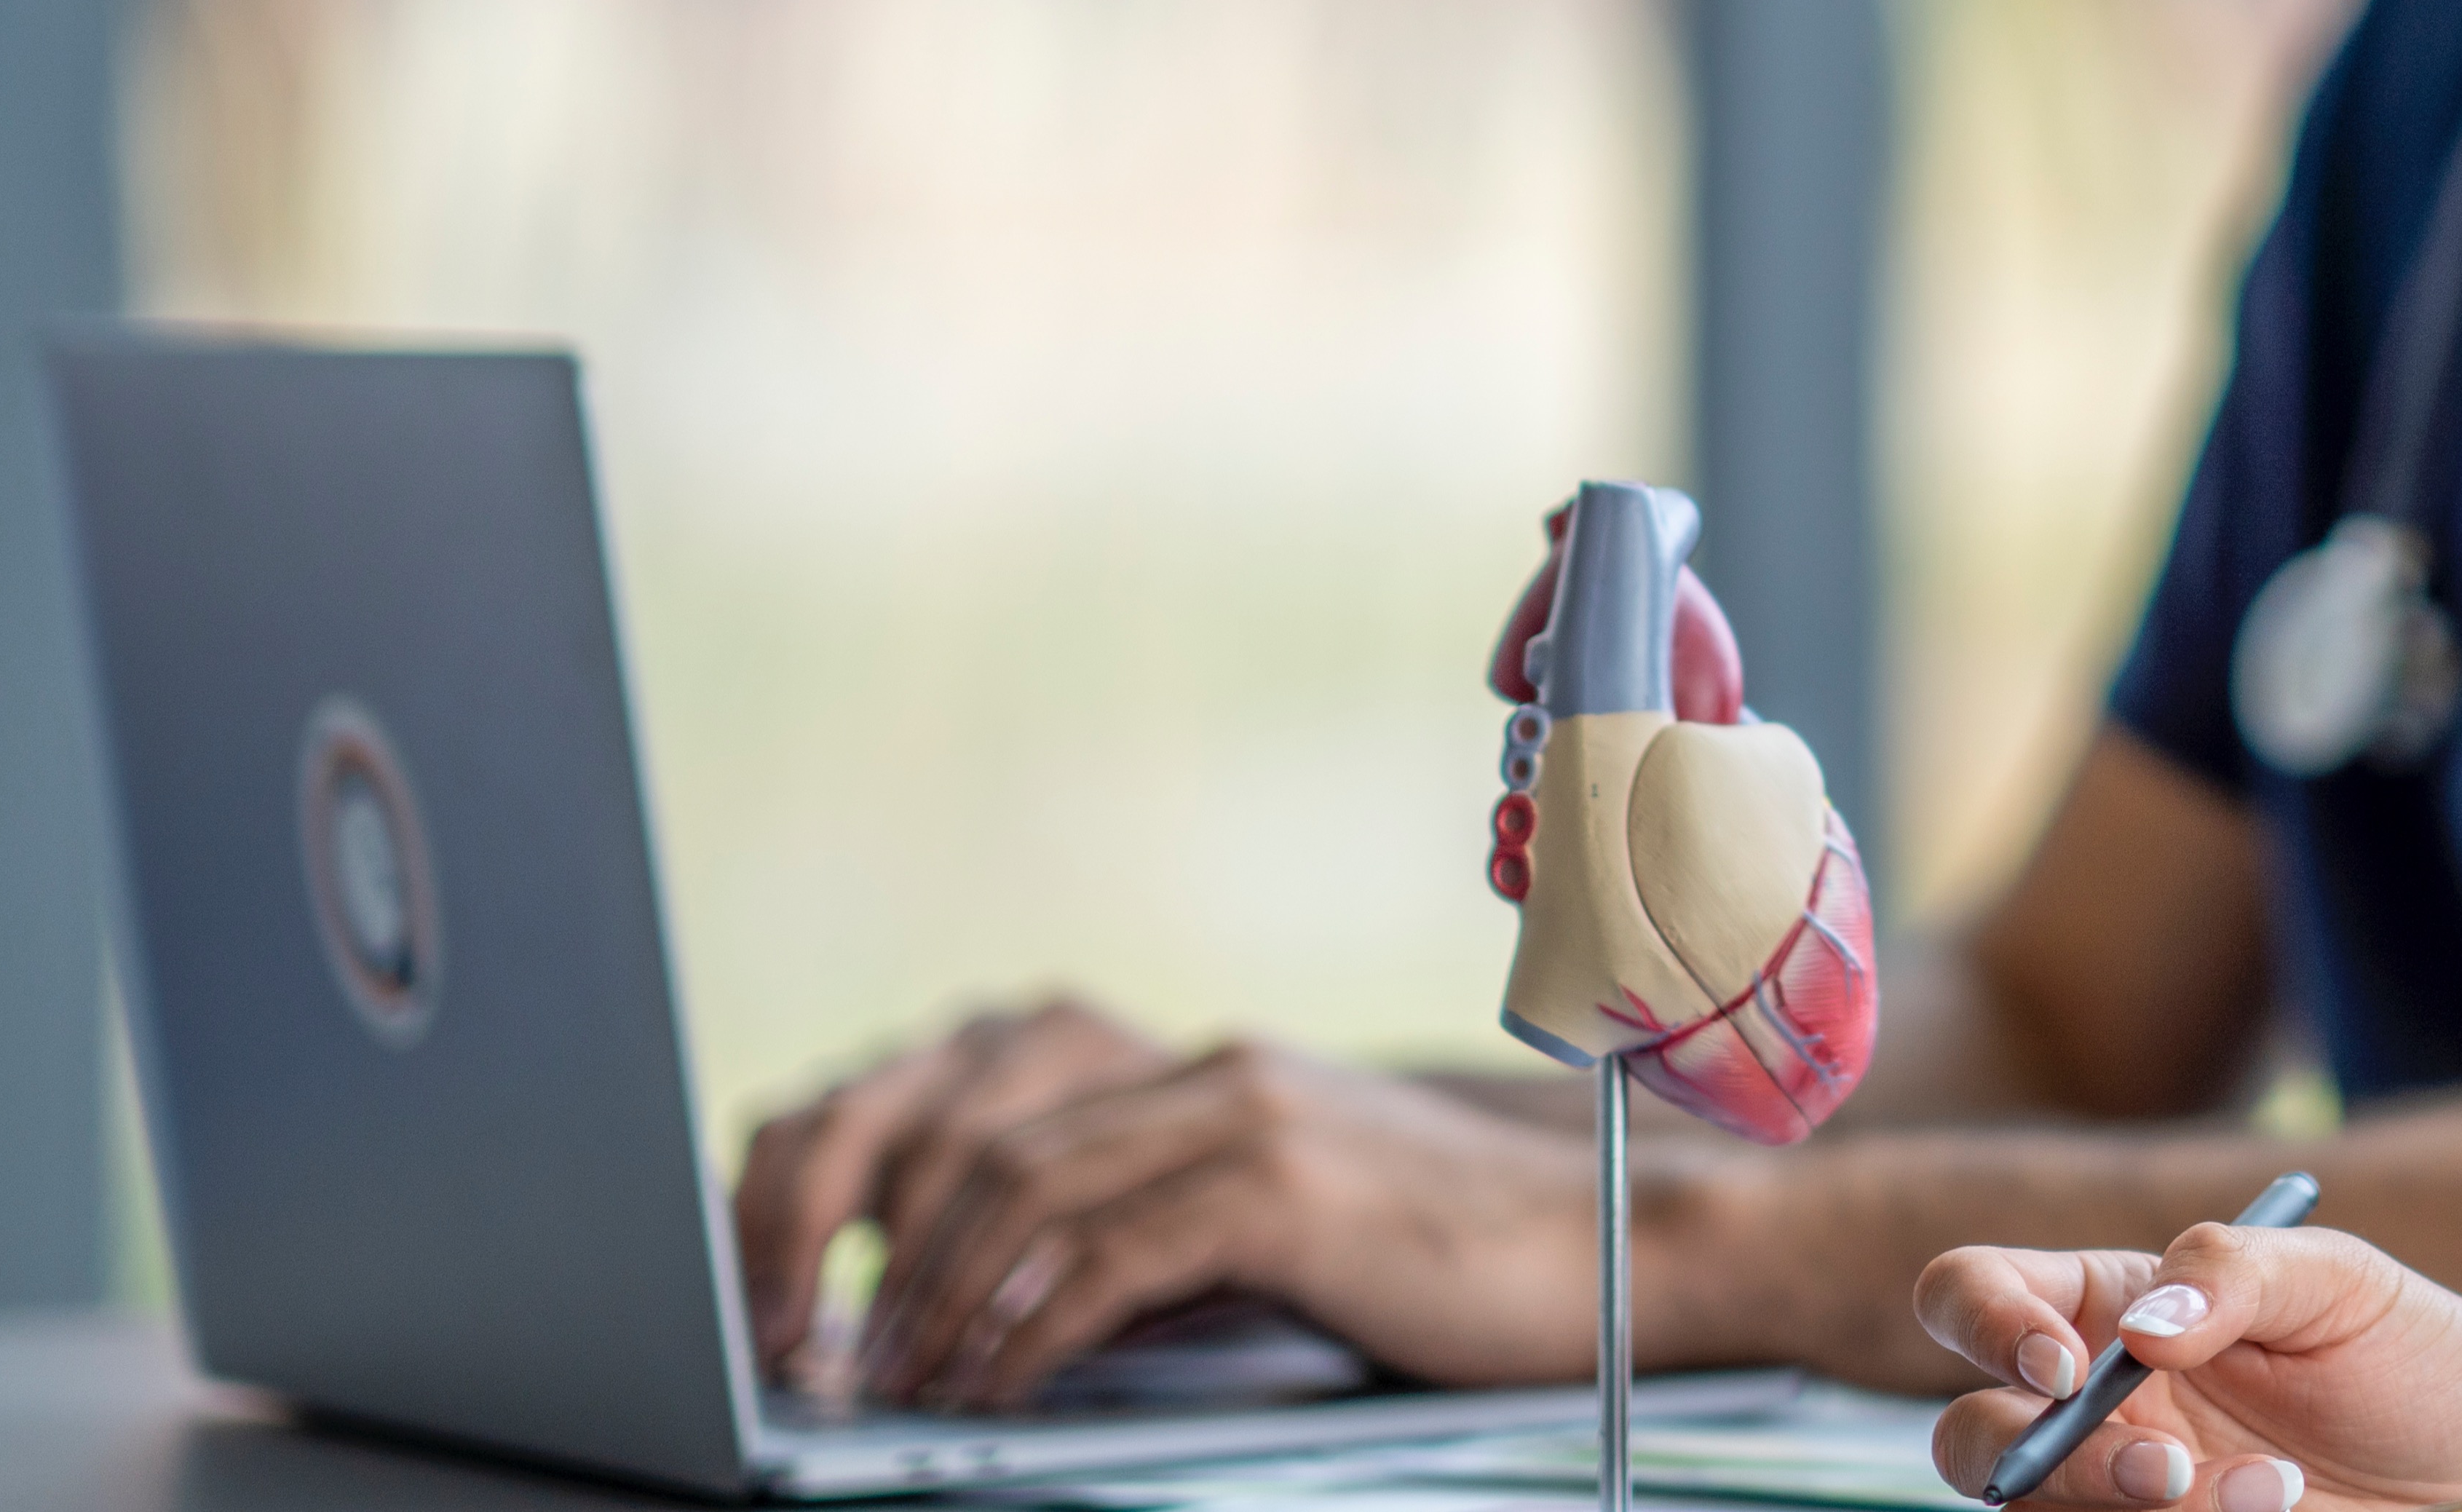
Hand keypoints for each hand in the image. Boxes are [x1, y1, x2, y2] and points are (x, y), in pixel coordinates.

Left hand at [744, 1009, 1593, 1409]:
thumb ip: (1170, 1244)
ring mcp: (1249, 1118)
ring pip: (1023, 1192)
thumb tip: (1030, 1315)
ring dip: (938, 1303)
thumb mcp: (1292, 1237)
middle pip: (977, 1142)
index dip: (894, 1202)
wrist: (1625, 1249)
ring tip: (902, 1385)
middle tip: (835, 1355)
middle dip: (879, 1254)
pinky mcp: (1284, 1188)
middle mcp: (1213, 1072)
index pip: (994, 1113)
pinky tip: (999, 1389)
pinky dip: (1030, 1332)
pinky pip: (1108, 1257)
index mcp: (1210, 1073)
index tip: (847, 1298)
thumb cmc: (1467, 1267)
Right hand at [1919, 1226, 2461, 1511]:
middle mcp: (2095, 1407)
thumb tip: (2144, 1320)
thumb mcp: (2344, 1282)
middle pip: (1974, 1438)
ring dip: (2142, 1509)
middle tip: (2170, 1473)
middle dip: (2055, 1463)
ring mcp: (2124, 1491)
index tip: (2067, 1368)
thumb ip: (2237, 1271)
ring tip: (2273, 1494)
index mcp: (2111, 1304)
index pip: (1973, 1294)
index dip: (1985, 1325)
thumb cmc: (2412, 1357)